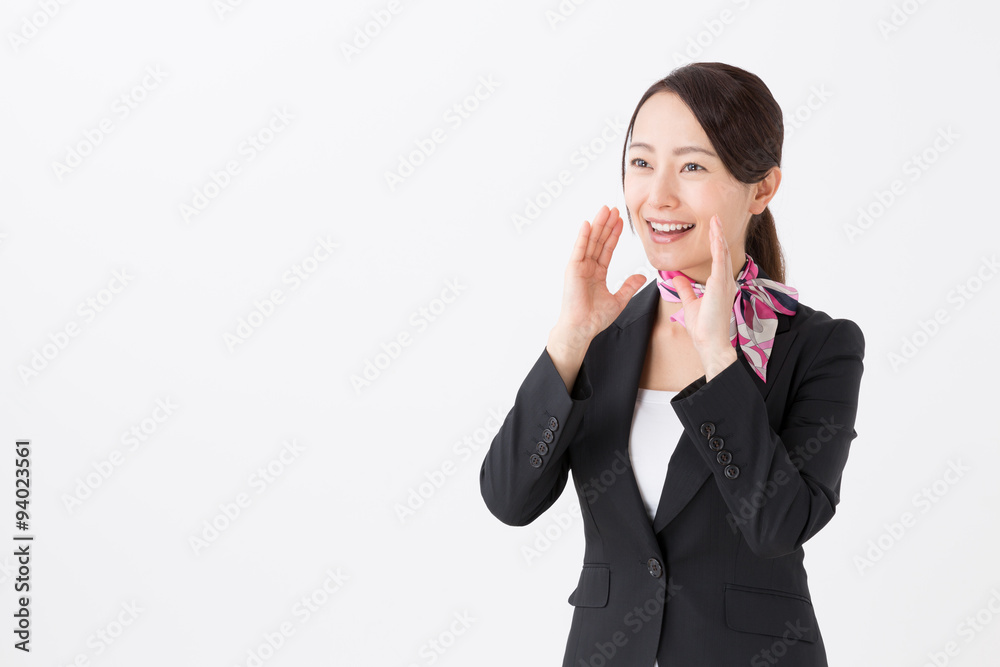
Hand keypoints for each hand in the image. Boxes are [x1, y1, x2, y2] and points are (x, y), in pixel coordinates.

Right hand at [551, 205, 646, 349]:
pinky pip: (579, 250)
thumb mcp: (619, 300)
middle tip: (614, 208)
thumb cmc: (595, 318)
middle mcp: (587, 267)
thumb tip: (642, 276)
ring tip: (605, 210)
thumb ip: (629, 286)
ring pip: (590, 241)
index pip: (607, 249)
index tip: (621, 220)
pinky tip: (588, 224)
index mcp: (597, 273)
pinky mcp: (572, 270)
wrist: (583, 328)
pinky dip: (583, 237)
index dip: (614, 234)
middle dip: (607, 224)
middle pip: (599, 241)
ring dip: (597, 225)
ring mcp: (579, 267)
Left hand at [671, 214, 738, 368]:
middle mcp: (725, 282)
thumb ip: (686, 290)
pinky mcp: (720, 285)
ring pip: (722, 253)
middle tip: (715, 218)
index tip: (711, 231)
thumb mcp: (691, 304)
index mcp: (719, 286)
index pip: (717, 260)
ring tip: (715, 220)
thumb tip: (678, 278)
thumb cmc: (704, 329)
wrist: (710, 343)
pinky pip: (720, 261)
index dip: (715, 244)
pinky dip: (718, 246)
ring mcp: (724, 283)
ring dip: (718, 235)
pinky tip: (716, 234)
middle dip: (718, 235)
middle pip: (722, 253)